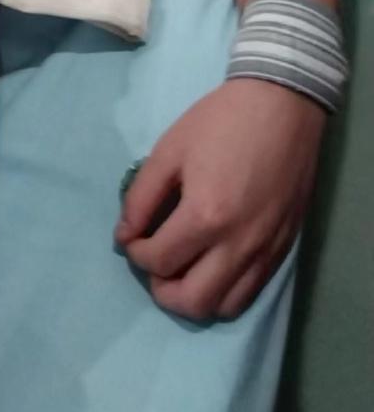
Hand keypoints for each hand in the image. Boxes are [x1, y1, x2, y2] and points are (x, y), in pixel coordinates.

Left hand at [113, 78, 326, 320]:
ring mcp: (266, 251)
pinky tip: (212, 266)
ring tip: (181, 269)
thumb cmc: (221, 121)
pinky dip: (225, 291)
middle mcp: (238, 245)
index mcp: (206, 216)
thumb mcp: (169, 150)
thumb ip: (141, 197)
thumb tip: (125, 234)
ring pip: (224, 307)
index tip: (131, 237)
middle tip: (153, 263)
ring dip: (194, 297)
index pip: (159, 261)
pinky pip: (251, 291)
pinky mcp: (284, 248)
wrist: (282, 105)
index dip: (135, 253)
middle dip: (161, 290)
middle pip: (192, 302)